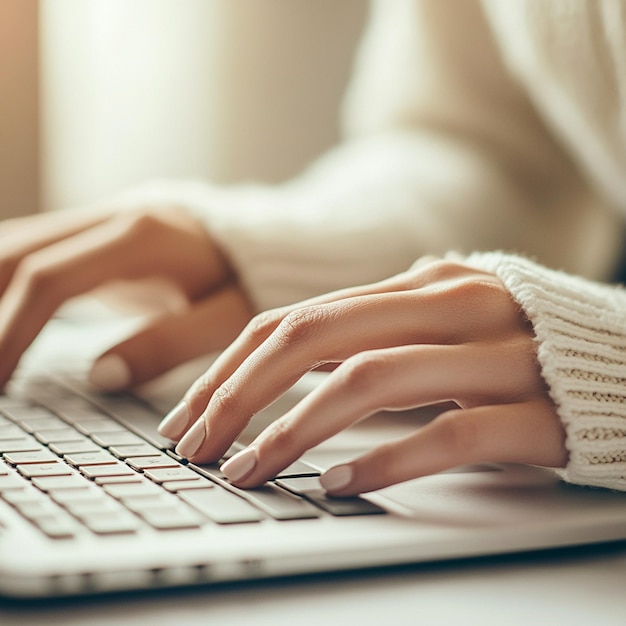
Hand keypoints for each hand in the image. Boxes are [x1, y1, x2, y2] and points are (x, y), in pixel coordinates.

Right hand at [0, 205, 252, 387]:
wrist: (250, 241)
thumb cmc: (242, 280)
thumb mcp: (226, 316)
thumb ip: (170, 343)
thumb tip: (102, 376)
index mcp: (138, 238)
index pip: (50, 280)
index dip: (11, 330)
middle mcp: (107, 220)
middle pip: (14, 256)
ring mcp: (95, 223)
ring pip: (13, 247)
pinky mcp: (90, 236)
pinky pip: (28, 251)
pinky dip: (2, 283)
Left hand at [160, 258, 567, 494]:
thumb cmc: (524, 344)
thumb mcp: (444, 320)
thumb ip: (379, 326)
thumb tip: (296, 352)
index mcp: (422, 284)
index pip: (298, 317)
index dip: (233, 367)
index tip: (193, 414)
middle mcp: (454, 306)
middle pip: (318, 337)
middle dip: (243, 393)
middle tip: (200, 446)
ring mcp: (498, 355)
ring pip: (372, 381)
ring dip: (295, 430)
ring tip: (250, 471)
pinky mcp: (536, 412)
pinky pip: (449, 435)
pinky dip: (385, 461)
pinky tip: (338, 485)